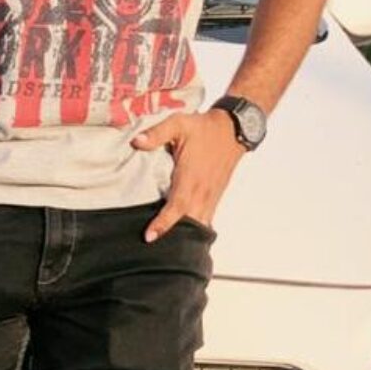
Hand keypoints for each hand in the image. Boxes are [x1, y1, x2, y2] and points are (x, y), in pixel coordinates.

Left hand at [131, 110, 245, 241]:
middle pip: (188, 222)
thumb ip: (157, 133)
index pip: (177, 206)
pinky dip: (194, 228)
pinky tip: (182, 232)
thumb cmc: (204, 128)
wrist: (233, 129)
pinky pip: (205, 218)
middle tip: (150, 245)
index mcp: (191, 177)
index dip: (163, 223)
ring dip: (184, 234)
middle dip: (172, 236)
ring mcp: (211, 195)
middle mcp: (202, 190)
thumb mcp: (178, 124)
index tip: (149, 236)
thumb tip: (137, 142)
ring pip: (198, 224)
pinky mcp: (215, 196)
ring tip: (164, 245)